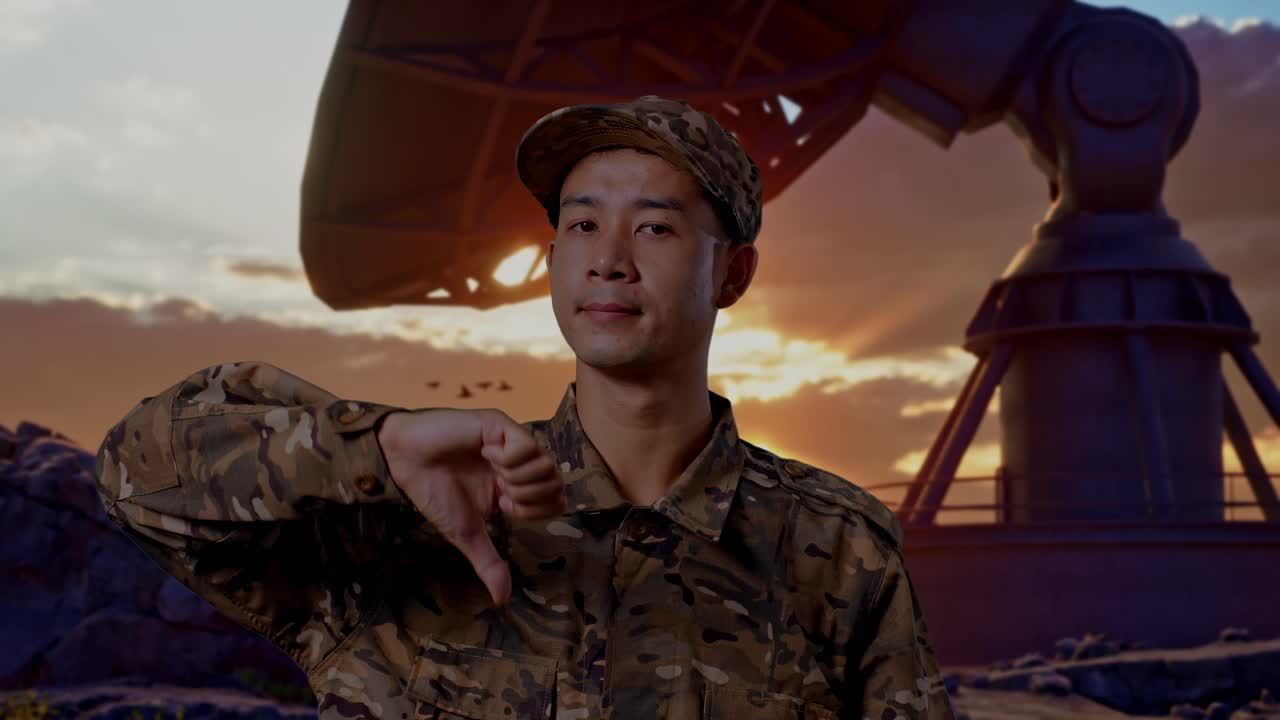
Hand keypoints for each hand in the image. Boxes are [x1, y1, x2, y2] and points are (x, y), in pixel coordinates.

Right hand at [376, 408, 563, 605]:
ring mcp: (511, 442)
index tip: (504, 506)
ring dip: (518, 477)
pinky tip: (485, 452)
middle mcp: (519, 464)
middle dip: (529, 496)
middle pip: (557, 483)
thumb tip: (503, 600)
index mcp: (515, 486)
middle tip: (501, 491)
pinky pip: (526, 445)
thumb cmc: (434, 492)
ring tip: (492, 470)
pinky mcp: (500, 425)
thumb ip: (489, 563)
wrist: (405, 462)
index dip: (534, 510)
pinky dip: (508, 457)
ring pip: (546, 464)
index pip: (555, 500)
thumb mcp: (467, 534)